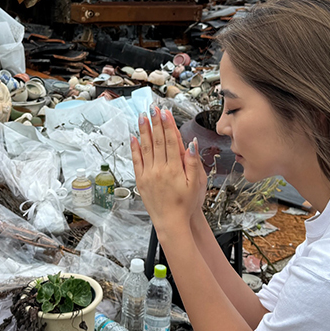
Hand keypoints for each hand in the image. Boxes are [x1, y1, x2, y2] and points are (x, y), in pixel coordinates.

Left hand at [131, 105, 207, 232]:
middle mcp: (160, 169)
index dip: (168, 125)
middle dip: (155, 122)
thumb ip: (192, 162)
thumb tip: (191, 143)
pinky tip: (133, 137)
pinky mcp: (141, 180)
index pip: (170, 141)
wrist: (171, 222)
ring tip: (142, 117)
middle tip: (152, 108)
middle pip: (157, 141)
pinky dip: (134, 148)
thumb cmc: (186, 204)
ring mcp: (149, 174)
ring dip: (143, 131)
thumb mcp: (196, 183)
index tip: (165, 112)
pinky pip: (136, 161)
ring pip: (145, 148)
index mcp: (174, 168)